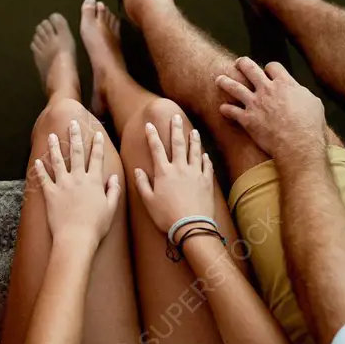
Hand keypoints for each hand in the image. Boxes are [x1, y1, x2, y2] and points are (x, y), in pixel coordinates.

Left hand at [34, 120, 119, 246]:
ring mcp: (62, 185)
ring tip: (52, 135)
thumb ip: (113, 191)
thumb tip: (115, 177)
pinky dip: (39, 169)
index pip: (97, 158)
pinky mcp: (50, 194)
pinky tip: (37, 161)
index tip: (97, 134)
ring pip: (58, 161)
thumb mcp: (111, 209)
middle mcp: (78, 179)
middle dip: (75, 136)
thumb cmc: (96, 226)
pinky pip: (43, 178)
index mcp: (94, 181)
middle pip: (77, 153)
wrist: (76, 238)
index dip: (97, 144)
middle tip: (73, 123)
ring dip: (55, 147)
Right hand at [134, 114, 215, 237]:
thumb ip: (142, 184)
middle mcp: (180, 168)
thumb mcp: (149, 201)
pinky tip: (205, 155)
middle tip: (175, 117)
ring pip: (194, 152)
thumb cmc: (167, 216)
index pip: (156, 149)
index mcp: (164, 172)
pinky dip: (205, 159)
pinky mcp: (206, 182)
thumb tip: (138, 170)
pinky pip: (206, 166)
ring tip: (193, 130)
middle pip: (178, 144)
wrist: (191, 226)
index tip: (150, 125)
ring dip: (193, 140)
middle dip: (175, 129)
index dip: (152, 135)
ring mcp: (195, 174)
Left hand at [217, 57, 327, 160]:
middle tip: (238, 63)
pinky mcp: (247, 119)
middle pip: (250, 69)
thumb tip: (297, 91)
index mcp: (284, 84)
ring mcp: (255, 103)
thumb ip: (301, 93)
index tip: (268, 71)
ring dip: (225, 82)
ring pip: (234, 87)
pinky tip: (222, 108)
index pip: (273, 67)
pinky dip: (225, 109)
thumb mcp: (314, 102)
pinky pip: (231, 111)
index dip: (270, 68)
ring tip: (219, 79)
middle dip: (242, 64)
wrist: (299, 144)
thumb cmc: (311, 125)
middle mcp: (267, 90)